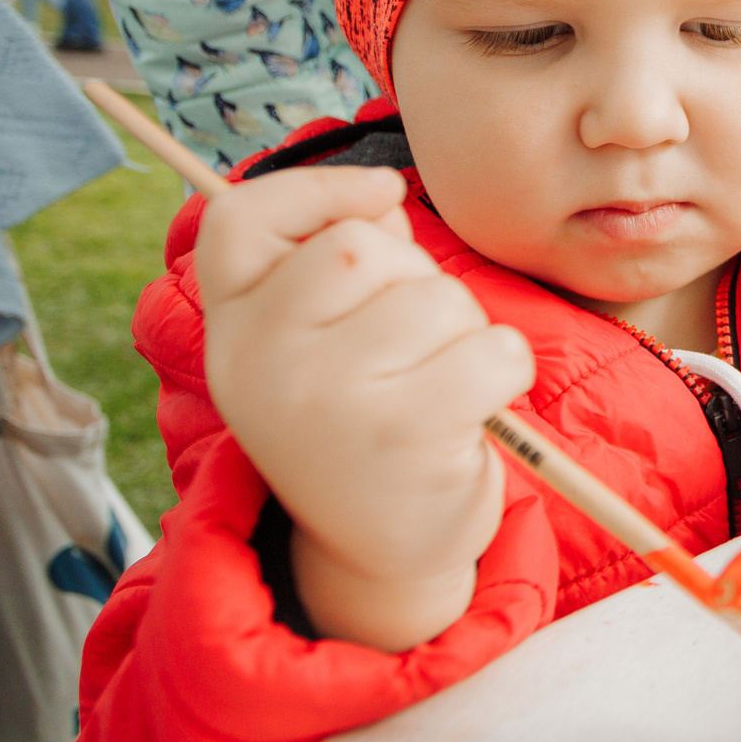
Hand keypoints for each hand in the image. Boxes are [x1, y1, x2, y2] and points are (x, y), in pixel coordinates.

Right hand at [195, 166, 535, 651]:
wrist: (382, 552)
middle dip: (414, 277)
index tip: (381, 197)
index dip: (315, 189)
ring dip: (465, 331)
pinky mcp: (405, 433)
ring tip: (437, 386)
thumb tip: (381, 196)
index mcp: (233, 331)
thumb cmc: (365, 419)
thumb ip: (337, 257)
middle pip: (362, 245)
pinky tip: (473, 412)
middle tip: (411, 347)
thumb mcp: (319, 342)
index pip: (241, 219)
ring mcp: (329, 397)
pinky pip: (494, 349)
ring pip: (439, 296)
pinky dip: (506, 372)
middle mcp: (262, 361)